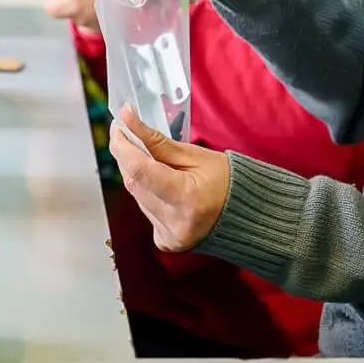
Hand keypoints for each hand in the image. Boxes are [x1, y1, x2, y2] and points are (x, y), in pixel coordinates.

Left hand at [109, 104, 229, 251]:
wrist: (245, 214)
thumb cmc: (227, 181)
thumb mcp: (195, 155)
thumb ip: (157, 141)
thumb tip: (128, 121)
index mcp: (187, 199)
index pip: (140, 170)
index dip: (122, 145)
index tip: (118, 125)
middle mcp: (175, 223)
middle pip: (133, 182)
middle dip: (126, 156)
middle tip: (127, 133)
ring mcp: (168, 236)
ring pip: (136, 195)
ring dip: (137, 174)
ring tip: (152, 159)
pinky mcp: (163, 241)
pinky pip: (144, 209)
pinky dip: (147, 192)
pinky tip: (162, 185)